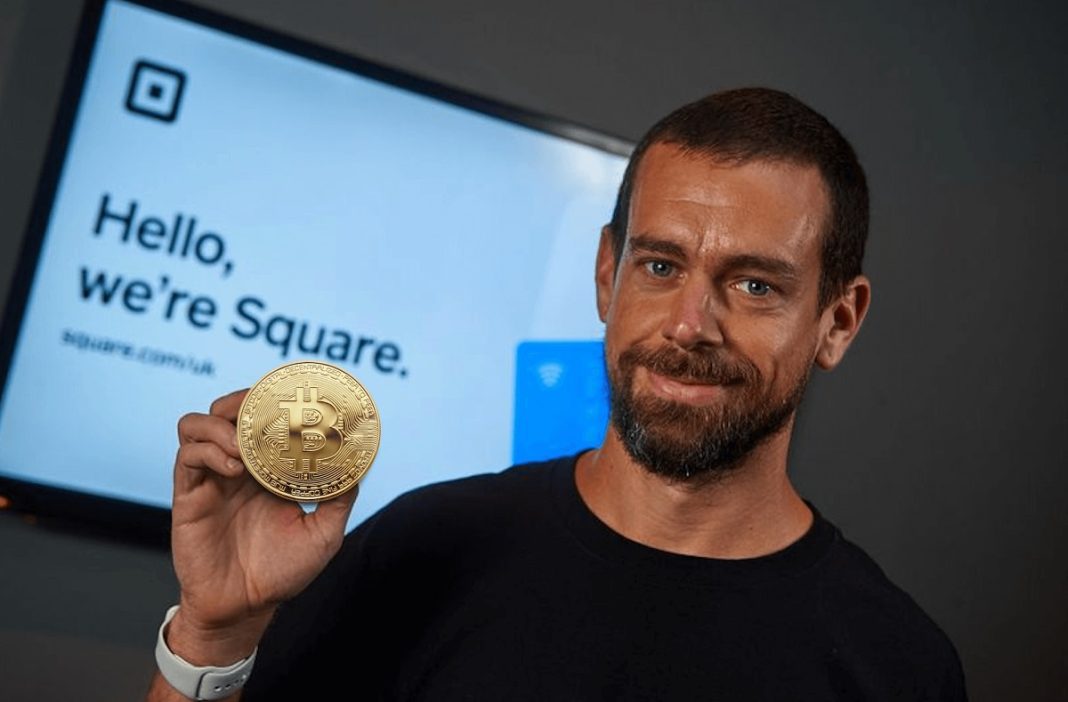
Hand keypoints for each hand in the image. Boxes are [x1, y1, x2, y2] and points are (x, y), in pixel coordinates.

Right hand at [166, 388, 358, 662]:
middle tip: (262, 406)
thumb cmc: (282, 572)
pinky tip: (234, 468)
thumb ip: (340, 497)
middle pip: (226, 410)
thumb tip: (358, 464)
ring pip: (197, 425)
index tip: (297, 395)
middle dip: (242, 399)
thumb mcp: (324, 533)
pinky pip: (188, 457)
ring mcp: (211, 478)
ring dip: (220, 424)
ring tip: (243, 443)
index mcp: (268, 469)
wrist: (245, 608)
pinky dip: (210, 452)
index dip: (275, 400)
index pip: (264, 418)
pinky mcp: (189, 495)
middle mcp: (238, 467)